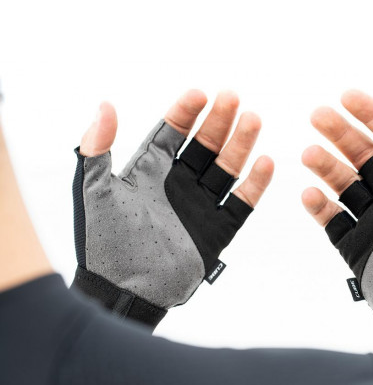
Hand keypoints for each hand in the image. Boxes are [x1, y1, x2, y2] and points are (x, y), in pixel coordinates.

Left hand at [72, 90, 273, 326]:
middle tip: (233, 99)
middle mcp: (178, 185)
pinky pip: (240, 205)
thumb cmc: (103, 241)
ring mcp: (199, 207)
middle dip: (219, 123)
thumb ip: (97, 147)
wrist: (123, 289)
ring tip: (253, 120)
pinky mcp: (216, 231)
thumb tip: (106, 105)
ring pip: (226, 170)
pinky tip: (265, 163)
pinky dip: (254, 186)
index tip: (200, 94)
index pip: (171, 133)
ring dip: (240, 146)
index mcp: (149, 172)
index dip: (185, 113)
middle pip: (204, 146)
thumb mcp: (94, 189)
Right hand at [302, 90, 372, 370]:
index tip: (347, 97)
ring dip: (325, 166)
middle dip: (340, 133)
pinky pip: (332, 220)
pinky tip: (309, 194)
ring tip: (307, 154)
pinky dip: (319, 207)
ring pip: (343, 184)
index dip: (372, 115)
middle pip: (362, 155)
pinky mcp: (356, 244)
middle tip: (317, 116)